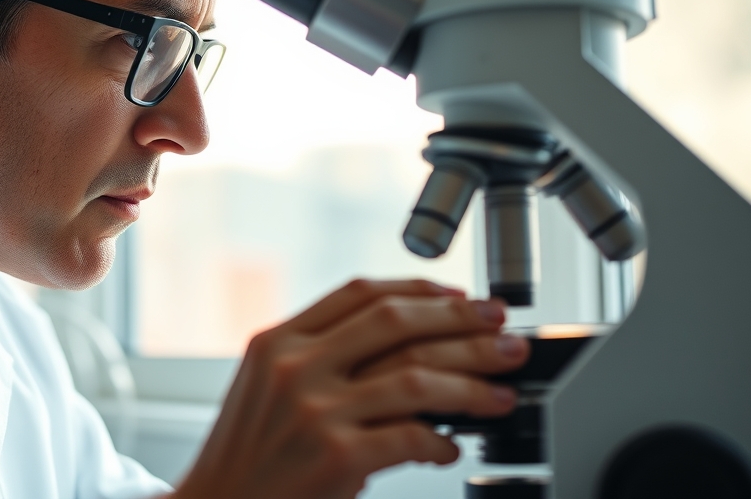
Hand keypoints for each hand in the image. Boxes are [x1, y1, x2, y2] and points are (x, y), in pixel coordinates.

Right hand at [172, 279, 528, 498]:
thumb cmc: (248, 461)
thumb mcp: (265, 389)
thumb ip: (320, 358)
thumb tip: (410, 344)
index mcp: (277, 341)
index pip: (360, 293)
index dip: (420, 290)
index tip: (460, 297)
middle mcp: (294, 367)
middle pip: (397, 323)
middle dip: (462, 324)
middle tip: (502, 332)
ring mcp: (314, 411)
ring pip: (417, 378)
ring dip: (472, 383)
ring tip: (502, 392)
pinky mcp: (336, 458)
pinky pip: (413, 437)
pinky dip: (444, 442)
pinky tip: (453, 447)